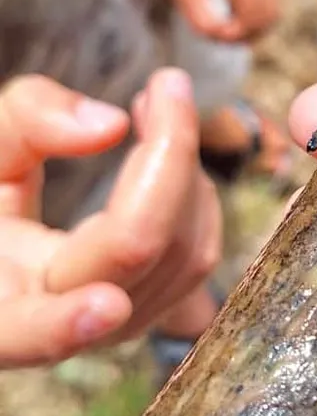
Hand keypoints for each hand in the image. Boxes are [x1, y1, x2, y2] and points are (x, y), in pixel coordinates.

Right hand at [0, 68, 220, 368]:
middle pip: (144, 256)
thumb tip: (110, 125)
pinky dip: (194, 193)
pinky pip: (198, 252)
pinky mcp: (153, 300)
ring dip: (186, 171)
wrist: (8, 237)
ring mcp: (119, 323)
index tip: (105, 304)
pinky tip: (168, 153)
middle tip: (166, 85)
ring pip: (188, 257)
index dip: (66, 324)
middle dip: (170, 159)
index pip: (32, 330)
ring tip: (157, 110)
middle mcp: (63, 330)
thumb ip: (27, 124)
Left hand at [150, 0, 278, 42]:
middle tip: (223, 37)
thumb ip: (200, 18)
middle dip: (250, 33)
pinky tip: (230, 6)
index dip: (234, 37)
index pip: (251, 22)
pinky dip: (255, 5)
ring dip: (254, 20)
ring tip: (228, 25)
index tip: (212, 36)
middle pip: (269, 16)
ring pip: (271, 4)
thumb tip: (217, 35)